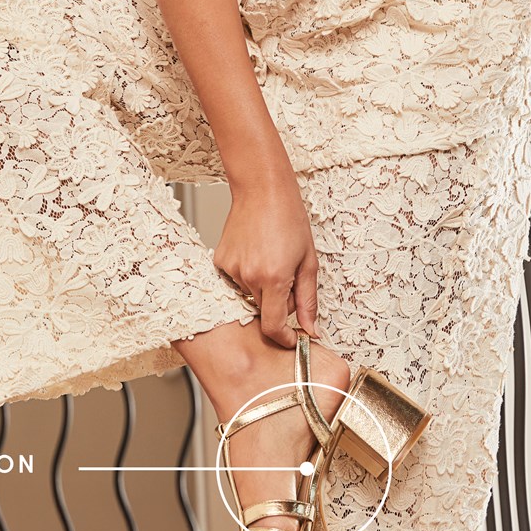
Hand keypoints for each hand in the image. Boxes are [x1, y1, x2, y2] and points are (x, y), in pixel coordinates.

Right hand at [213, 179, 320, 348]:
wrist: (263, 191)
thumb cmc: (289, 220)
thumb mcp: (308, 262)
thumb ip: (309, 300)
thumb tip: (311, 330)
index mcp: (274, 278)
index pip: (274, 327)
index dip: (285, 339)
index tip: (293, 339)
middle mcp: (249, 277)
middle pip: (265, 312)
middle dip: (280, 304)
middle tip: (290, 277)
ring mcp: (231, 270)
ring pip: (251, 297)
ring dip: (264, 289)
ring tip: (272, 259)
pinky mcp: (220, 262)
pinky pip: (236, 283)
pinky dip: (249, 276)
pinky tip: (256, 255)